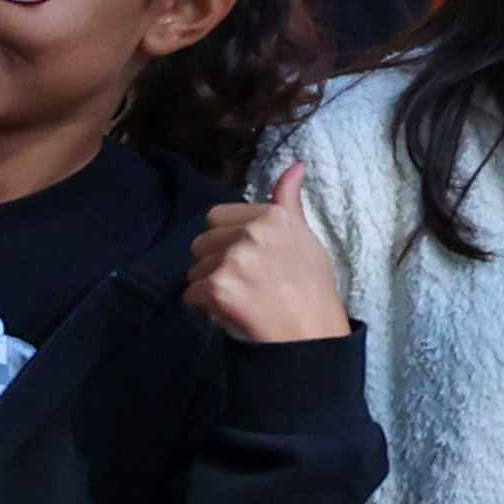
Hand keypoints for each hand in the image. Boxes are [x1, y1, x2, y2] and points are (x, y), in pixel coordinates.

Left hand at [185, 159, 354, 338]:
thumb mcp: (306, 239)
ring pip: (195, 269)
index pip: (218, 217)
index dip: (228, 240)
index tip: (250, 261)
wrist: (311, 338)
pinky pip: (191, 294)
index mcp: (272, 216)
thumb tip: (295, 165)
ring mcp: (233, 259)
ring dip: (210, 287)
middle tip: (245, 284)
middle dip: (215, 262)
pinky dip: (205, 308)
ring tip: (240, 301)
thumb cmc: (312, 291)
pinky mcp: (217, 287)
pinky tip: (230, 314)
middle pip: (202, 242)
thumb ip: (289, 203)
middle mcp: (251, 232)